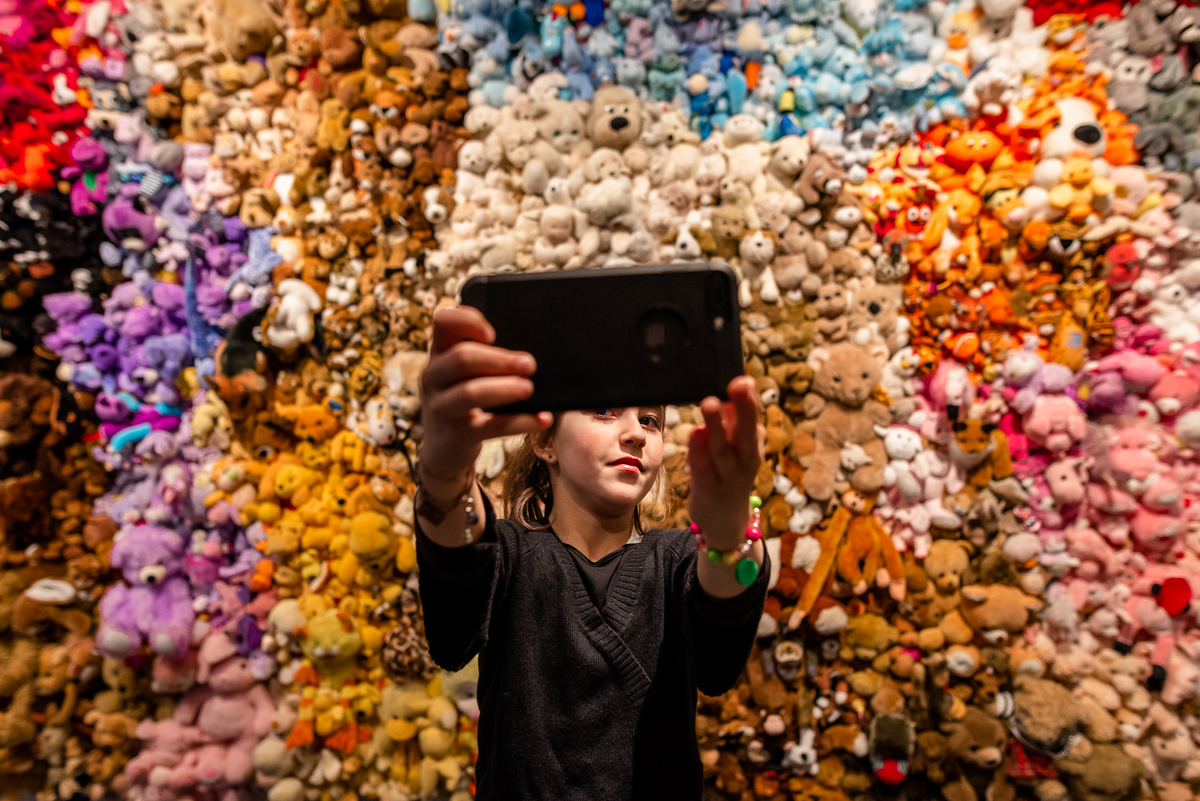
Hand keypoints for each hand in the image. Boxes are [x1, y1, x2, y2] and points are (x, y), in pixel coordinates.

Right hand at [417, 306, 551, 482]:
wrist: (444, 449)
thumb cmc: (463, 401)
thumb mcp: (463, 375)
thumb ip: (484, 357)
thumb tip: (528, 352)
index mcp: (440, 353)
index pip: (443, 322)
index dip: (467, 321)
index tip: (493, 333)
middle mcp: (433, 377)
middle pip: (462, 358)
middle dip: (499, 360)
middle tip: (529, 364)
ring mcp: (441, 407)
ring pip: (471, 393)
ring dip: (505, 389)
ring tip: (528, 388)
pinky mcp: (456, 434)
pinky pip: (491, 426)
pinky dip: (520, 422)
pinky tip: (542, 419)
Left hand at [686, 375, 765, 549]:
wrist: (726, 522)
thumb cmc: (729, 475)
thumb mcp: (737, 450)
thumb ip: (732, 424)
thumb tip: (730, 392)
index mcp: (751, 446)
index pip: (753, 419)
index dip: (749, 400)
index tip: (745, 380)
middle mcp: (744, 461)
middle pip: (744, 431)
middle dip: (742, 407)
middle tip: (738, 384)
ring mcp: (727, 476)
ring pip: (722, 448)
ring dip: (716, 426)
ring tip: (710, 403)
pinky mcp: (708, 489)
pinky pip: (703, 468)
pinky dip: (698, 451)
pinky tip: (694, 434)